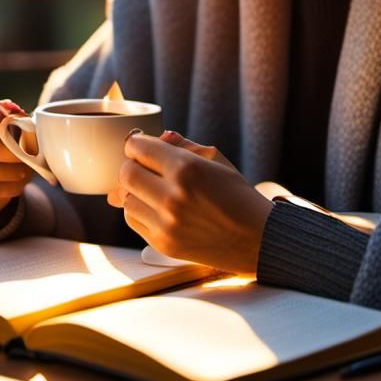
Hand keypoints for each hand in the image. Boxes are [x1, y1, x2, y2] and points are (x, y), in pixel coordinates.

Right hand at [0, 90, 35, 218]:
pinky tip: (14, 184)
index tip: (20, 129)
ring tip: (24, 171)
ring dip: (7, 172)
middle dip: (8, 152)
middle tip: (26, 156)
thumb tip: (20, 121)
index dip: (1, 122)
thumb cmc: (2, 136)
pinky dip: (3, 188)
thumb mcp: (10, 122)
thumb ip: (16, 119)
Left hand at [108, 132, 272, 273]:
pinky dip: (139, 210)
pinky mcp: (162, 244)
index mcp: (187, 168)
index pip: (137, 148)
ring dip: (135, 190)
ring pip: (125, 198)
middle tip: (145, 166)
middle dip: (132, 165)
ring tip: (154, 189)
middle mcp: (172, 196)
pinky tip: (157, 207)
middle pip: (126, 173)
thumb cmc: (237, 195)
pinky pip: (133, 220)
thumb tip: (158, 136)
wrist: (256, 239)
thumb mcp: (216, 160)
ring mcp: (165, 223)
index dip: (136, 144)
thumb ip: (183, 145)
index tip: (141, 146)